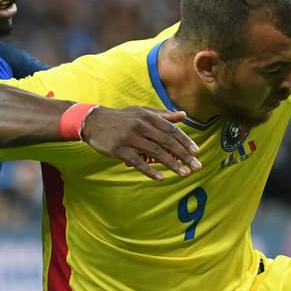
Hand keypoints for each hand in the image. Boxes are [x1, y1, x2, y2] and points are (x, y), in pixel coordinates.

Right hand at [80, 107, 200, 179]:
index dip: (185, 141)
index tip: (196, 152)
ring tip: (184, 174)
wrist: (94, 121)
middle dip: (183, 155)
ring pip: (155, 153)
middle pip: (167, 142)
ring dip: (172, 164)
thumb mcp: (142, 112)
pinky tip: (162, 178)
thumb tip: (184, 115)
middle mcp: (141, 125)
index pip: (171, 130)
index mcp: (148, 116)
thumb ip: (163, 115)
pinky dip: (150, 171)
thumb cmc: (122, 118)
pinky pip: (138, 162)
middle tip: (197, 166)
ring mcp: (130, 138)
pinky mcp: (120, 149)